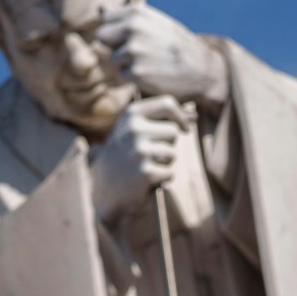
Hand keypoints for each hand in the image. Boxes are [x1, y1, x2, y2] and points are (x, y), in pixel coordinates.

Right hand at [87, 95, 185, 220]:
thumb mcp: (135, 131)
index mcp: (130, 114)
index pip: (167, 104)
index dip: (180, 117)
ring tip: (145, 167)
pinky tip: (144, 181)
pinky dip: (161, 180)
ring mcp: (139, 150)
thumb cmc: (124, 157)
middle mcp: (133, 129)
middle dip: (167, 145)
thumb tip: (192, 112)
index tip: (184, 128)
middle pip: (173, 132)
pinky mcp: (145, 172)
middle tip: (148, 155)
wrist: (104, 191)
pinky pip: (169, 173)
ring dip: (164, 163)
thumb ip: (162, 119)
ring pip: (172, 153)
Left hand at [98, 4, 227, 106]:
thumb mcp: (154, 22)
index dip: (117, 31)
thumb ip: (128, 17)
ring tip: (150, 62)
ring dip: (127, 64)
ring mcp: (134, 51)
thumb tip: (101, 9)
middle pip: (102, 38)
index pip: (106, 20)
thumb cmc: (174, 44)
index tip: (133, 37)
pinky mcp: (136, 72)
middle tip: (138, 52)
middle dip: (115, 46)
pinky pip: (123, 75)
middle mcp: (133, 28)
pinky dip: (135, 78)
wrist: (201, 68)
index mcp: (137, 12)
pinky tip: (152, 73)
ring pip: (113, 59)